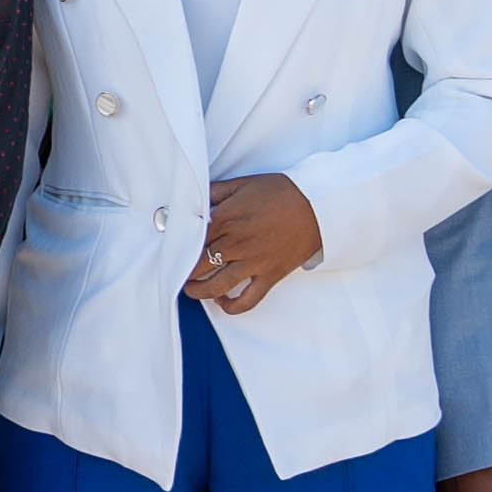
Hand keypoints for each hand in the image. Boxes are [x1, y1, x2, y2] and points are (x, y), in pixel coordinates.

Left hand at [189, 175, 325, 312]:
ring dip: (198, 291)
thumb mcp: (243, 184)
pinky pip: (247, 301)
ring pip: (216, 286)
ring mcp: (252, 263)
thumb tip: (193, 199)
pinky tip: (222, 302)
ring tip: (191, 289)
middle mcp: (235, 244)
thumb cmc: (281, 192)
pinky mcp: (269, 276)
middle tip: (177, 270)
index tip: (172, 249)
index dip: (179, 246)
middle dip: (183, 270)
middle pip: (198, 264)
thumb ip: (215, 192)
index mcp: (225, 219)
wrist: (319, 205)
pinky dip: (232, 307)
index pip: (191, 239)